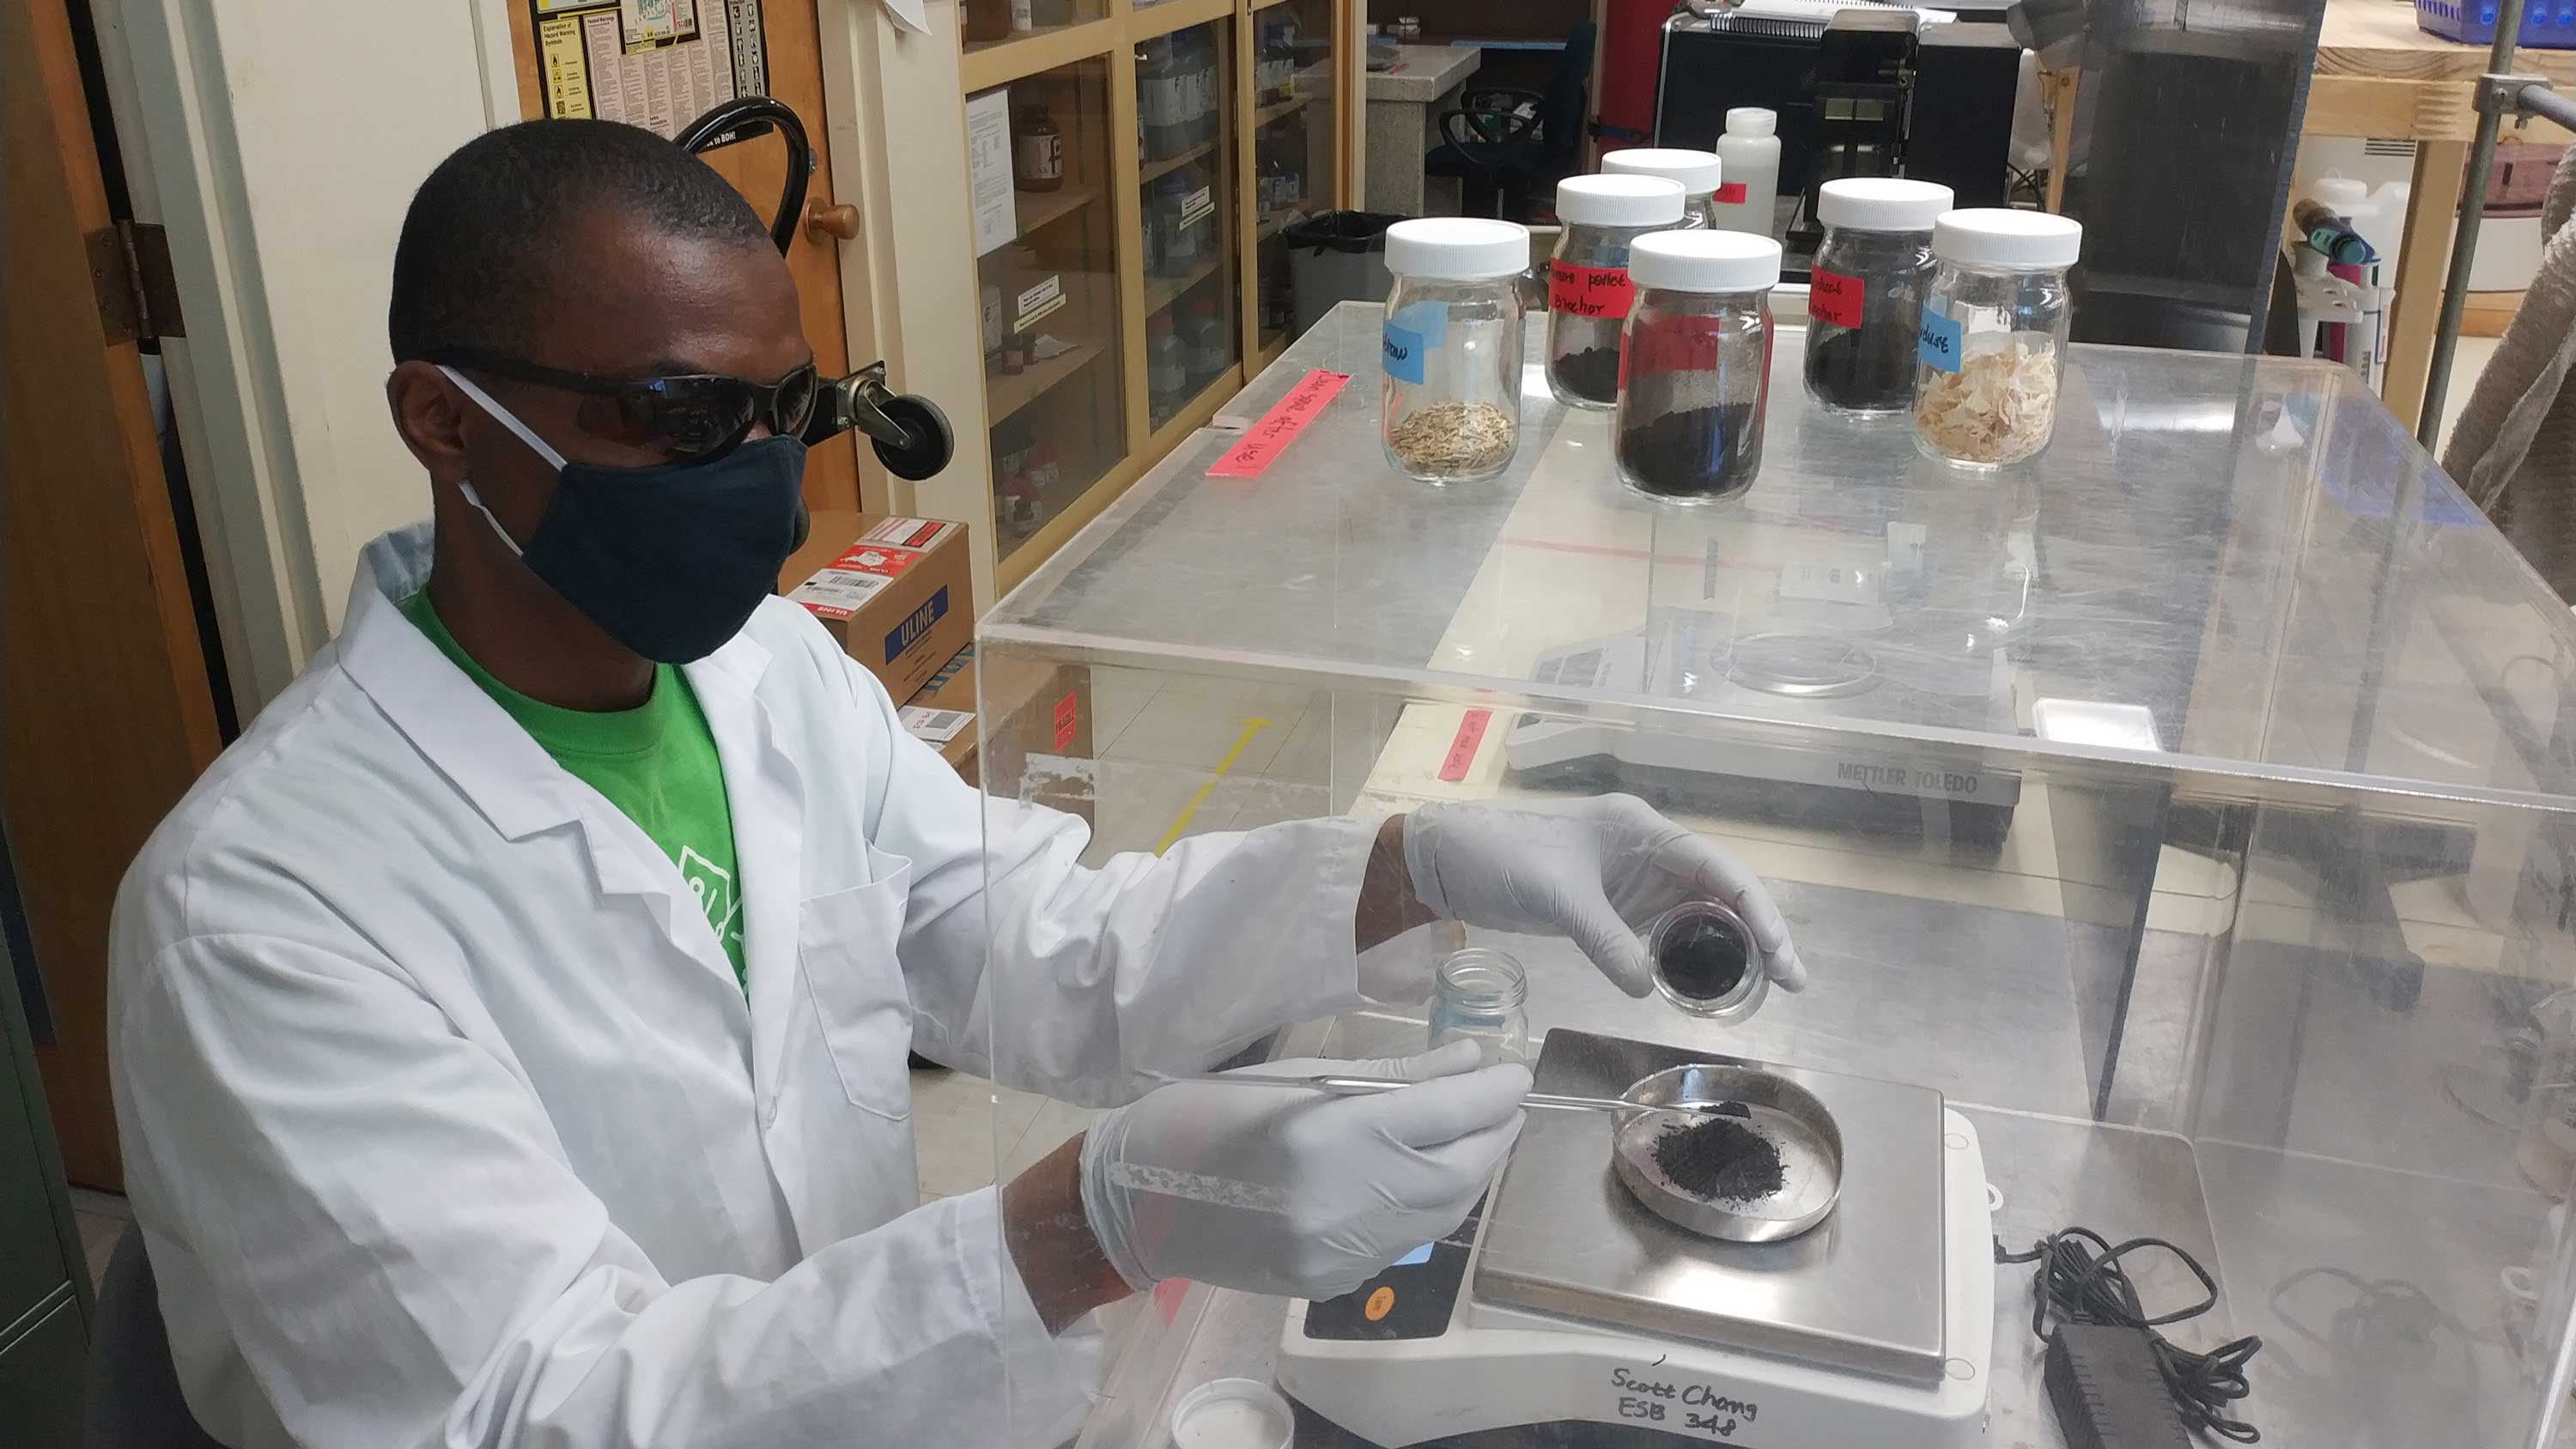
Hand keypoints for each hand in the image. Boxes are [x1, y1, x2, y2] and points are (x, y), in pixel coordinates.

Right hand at [1078, 1041, 1527, 1299]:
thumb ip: (1391, 1077)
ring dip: (1474, 1171)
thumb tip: (1469, 1060)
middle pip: (1461, 1169)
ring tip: (1480, 1132)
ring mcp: (1341, 1251)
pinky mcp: (1333, 1281)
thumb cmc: (1203, 1118)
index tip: (1514, 1068)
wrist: (1133, 1203)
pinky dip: (1435, 1205)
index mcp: (1327, 1134)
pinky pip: (1407, 1240)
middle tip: (1506, 1099)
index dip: (1493, 1088)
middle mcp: (1343, 1200)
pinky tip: (1431, 1174)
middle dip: (1495, 1131)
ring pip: (1445, 1213)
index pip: (1447, 1111)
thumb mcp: (1292, 1079)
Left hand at [1402, 794, 1804, 996]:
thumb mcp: (1556, 897)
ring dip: (1729, 949)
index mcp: (1642, 830)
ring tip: (1759, 992)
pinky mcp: (1612, 908)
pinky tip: (1701, 989)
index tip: (1783, 956)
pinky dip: (1687, 958)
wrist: (1445, 860)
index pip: (1719, 869)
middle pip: (1721, 892)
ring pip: (1698, 915)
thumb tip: (1648, 987)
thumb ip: (1605, 940)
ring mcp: (1631, 882)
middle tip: (1790, 984)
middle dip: (1759, 935)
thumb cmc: (1499, 857)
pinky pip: (1664, 933)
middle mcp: (1648, 852)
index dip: (1758, 912)